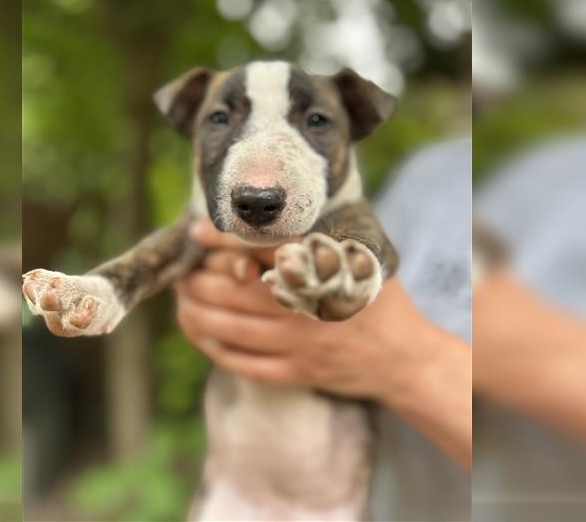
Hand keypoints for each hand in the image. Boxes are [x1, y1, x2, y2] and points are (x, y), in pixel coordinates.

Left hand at [180, 219, 472, 467]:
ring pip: (231, 330)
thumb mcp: (358, 257)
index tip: (196, 232)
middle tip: (182, 271)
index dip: (223, 241)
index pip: (261, 250)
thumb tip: (270, 213)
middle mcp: (305, 308)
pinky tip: (200, 335)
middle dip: (198, 281)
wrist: (403, 356)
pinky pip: (244, 364)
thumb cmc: (375, 298)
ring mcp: (298, 345)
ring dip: (197, 314)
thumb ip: (318, 238)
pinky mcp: (296, 373)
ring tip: (182, 300)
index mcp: (321, 272)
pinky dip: (215, 350)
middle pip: (234, 293)